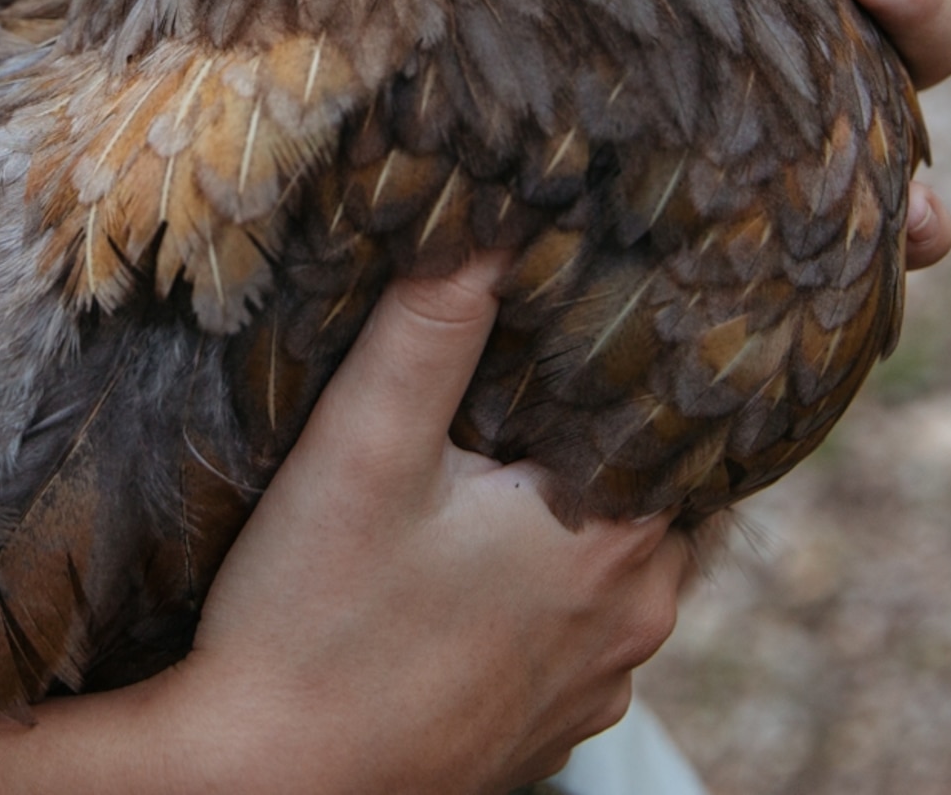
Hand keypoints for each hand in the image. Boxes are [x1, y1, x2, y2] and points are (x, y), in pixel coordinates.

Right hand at [171, 256, 701, 794]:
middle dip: (606, 423)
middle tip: (542, 354)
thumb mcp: (363, 449)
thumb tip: (490, 213)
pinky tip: (470, 557)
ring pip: (620, 558)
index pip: (688, 416)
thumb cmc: (311, 624)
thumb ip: (432, 324)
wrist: (262, 789)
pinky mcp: (546, 727)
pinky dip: (544, 584)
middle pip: (657, 483)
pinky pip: (576, 626)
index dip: (652, 351)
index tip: (617, 289)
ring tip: (504, 447)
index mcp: (616, 540)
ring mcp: (597, 684)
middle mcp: (635, 619)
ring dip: (575, 506)